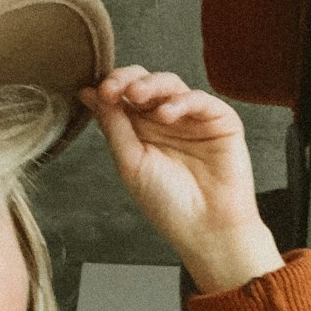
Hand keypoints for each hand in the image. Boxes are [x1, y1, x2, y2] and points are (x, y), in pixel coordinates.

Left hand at [78, 66, 270, 262]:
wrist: (206, 230)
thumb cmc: (168, 204)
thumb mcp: (130, 164)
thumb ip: (113, 127)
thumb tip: (89, 93)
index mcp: (141, 129)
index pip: (123, 95)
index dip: (110, 87)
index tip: (97, 92)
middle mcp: (166, 120)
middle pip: (145, 83)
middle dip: (127, 80)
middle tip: (113, 88)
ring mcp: (193, 118)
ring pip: (171, 84)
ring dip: (151, 85)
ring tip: (136, 95)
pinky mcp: (221, 120)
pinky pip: (201, 100)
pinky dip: (182, 102)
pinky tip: (166, 114)